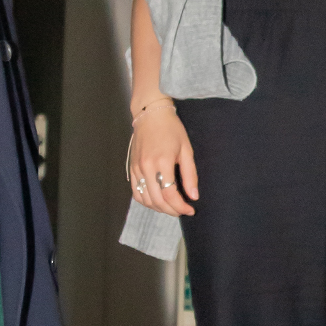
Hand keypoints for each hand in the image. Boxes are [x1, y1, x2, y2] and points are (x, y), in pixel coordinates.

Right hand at [128, 97, 196, 217]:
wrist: (151, 115)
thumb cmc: (171, 129)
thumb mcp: (186, 150)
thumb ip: (190, 175)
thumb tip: (194, 196)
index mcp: (162, 162)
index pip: (170, 194)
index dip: (181, 206)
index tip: (190, 210)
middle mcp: (147, 167)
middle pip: (157, 200)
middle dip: (172, 210)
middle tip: (183, 211)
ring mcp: (137, 169)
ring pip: (145, 199)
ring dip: (159, 208)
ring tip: (171, 207)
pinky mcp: (131, 169)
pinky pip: (136, 192)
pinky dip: (146, 201)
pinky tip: (157, 201)